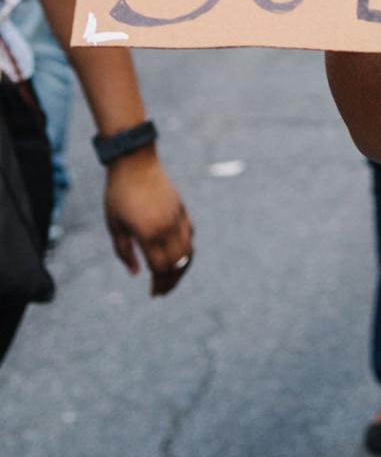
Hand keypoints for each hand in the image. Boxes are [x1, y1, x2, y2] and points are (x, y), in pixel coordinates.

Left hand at [104, 151, 194, 295]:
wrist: (136, 163)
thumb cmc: (119, 195)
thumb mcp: (114, 226)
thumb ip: (125, 252)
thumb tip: (136, 273)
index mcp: (149, 234)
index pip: (160, 268)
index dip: (159, 284)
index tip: (153, 294)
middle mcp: (168, 227)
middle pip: (178, 263)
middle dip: (172, 281)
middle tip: (163, 291)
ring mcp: (178, 217)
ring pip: (188, 250)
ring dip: (182, 267)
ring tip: (172, 278)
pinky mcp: (182, 209)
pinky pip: (190, 234)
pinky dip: (187, 248)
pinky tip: (178, 255)